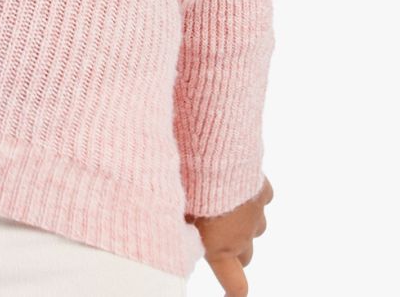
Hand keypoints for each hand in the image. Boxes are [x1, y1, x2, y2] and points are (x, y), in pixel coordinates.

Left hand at [185, 175, 272, 296]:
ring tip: (224, 207)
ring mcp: (255, 212)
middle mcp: (242, 235)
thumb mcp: (175, 213)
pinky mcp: (261, 188)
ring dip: (243, 223)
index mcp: (220, 248)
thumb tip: (173, 239)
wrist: (213, 153)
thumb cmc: (188, 186)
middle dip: (235, 253)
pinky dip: (251, 195)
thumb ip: (180, 231)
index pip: (236, 286)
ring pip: (256, 227)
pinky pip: (261, 197)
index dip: (233, 295)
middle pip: (246, 256)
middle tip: (217, 239)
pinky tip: (238, 183)